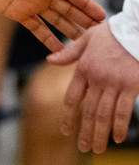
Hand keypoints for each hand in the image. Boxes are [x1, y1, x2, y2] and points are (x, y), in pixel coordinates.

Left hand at [0, 0, 104, 52]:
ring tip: (85, 46)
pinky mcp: (18, 13)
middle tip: (100, 34)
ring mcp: (31, 3)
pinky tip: (59, 51)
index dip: (86, 3)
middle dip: (84, 20)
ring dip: (70, 31)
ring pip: (56, 20)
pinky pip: (37, 28)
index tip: (101, 15)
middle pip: (68, 8)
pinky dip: (48, 39)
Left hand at [50, 22, 138, 153]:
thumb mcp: (86, 39)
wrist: (134, 30)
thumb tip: (49, 60)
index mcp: (83, 68)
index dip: (69, 116)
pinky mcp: (131, 86)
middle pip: (88, 111)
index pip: (72, 98)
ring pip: (103, 114)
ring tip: (96, 148)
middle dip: (84, 131)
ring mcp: (114, 83)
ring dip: (99, 134)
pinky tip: (117, 138)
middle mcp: (96, 78)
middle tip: (83, 147)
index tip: (66, 131)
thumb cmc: (112, 33)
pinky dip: (120, 126)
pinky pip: (123, 110)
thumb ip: (69, 53)